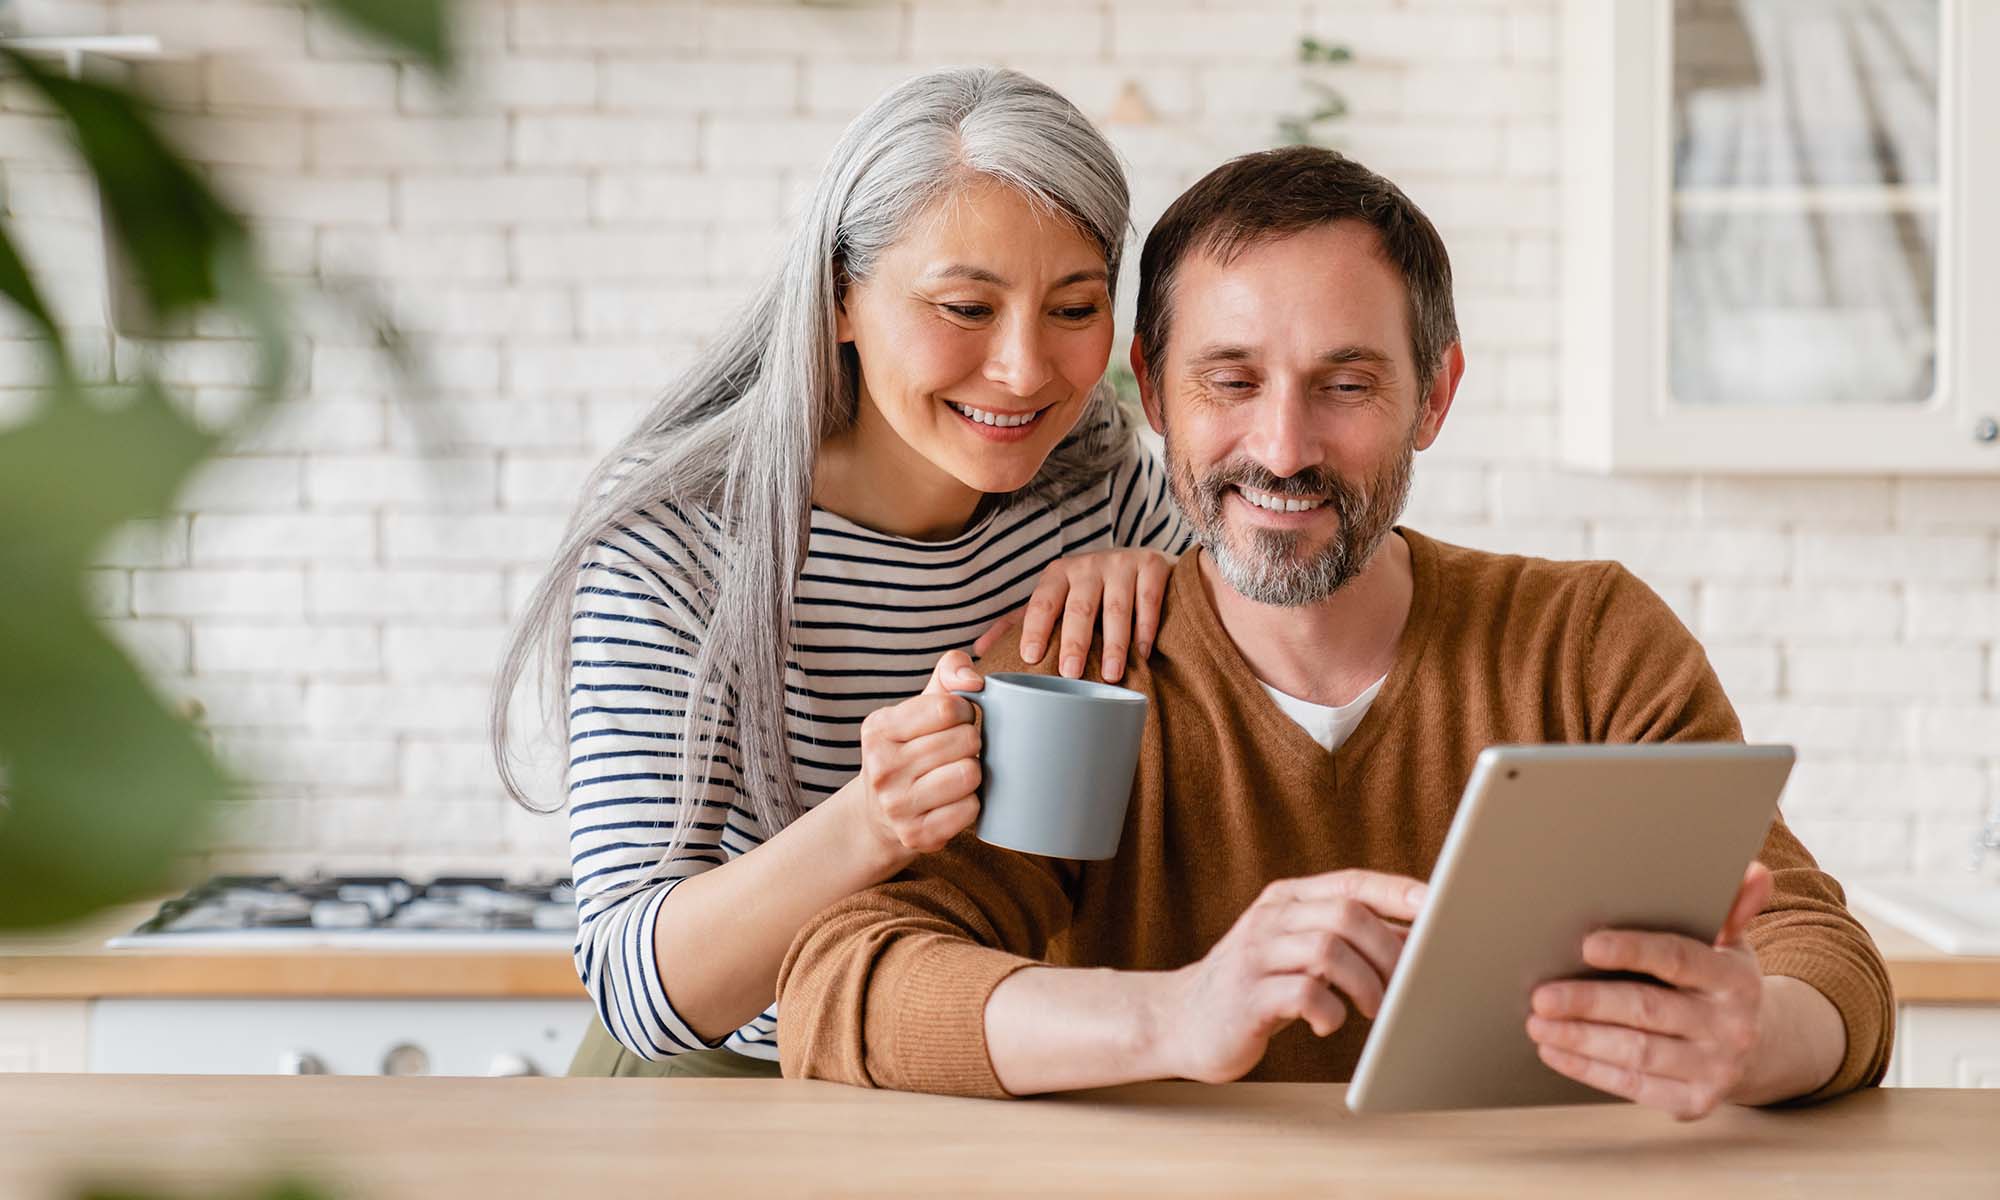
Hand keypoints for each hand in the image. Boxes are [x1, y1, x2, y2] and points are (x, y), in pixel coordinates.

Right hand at [850, 651, 984, 864]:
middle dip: (971, 743)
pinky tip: (953, 801)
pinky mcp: (917, 836)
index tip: (956, 721)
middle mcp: (881, 767)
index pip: (948, 707)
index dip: (965, 711)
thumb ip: (949, 673)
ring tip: (955, 774)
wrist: (879, 814)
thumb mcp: (918, 707)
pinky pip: (970, 810)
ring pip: (970, 774)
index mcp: (878, 728)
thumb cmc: (910, 750)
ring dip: (973, 773)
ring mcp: (896, 805)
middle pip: (965, 741)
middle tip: (956, 752)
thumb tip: (973, 679)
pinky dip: (971, 804)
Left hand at [972, 549, 1175, 682]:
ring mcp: (1122, 564)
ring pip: (1116, 608)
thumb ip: (1020, 623)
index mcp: (1059, 574)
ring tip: (1110, 674)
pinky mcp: (1153, 566)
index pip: (1042, 602)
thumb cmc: (1092, 591)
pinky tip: (1142, 653)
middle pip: (1080, 607)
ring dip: (1114, 643)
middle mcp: (1088, 565)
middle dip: (1075, 641)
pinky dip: (1145, 628)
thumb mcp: (1055, 600)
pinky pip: (1148, 600)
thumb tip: (979, 651)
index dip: (1034, 628)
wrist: (1144, 564)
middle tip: (1070, 673)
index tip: (1029, 657)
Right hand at [1150, 870, 1427, 1083]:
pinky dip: (1330, 1011)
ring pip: (1328, 950)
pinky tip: (1329, 1024)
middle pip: (1347, 915)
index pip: (1352, 882)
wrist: (1182, 1019)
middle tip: (1405, 985)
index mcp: (1287, 899)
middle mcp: (1270, 918)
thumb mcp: (1295, 948)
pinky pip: (1303, 994)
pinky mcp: (1247, 997)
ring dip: (1366, 984)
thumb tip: (1415, 936)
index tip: (1440, 905)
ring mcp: (1255, 954)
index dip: (1398, 892)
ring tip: (1373, 1009)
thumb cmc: (1257, 985)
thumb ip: (1344, 936)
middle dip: (1388, 951)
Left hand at [1526, 861, 1774, 1120]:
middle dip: (1588, 1003)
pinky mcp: (1694, 1100)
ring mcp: (1714, 1068)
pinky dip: (1588, 1069)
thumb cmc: (1721, 982)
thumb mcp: (1731, 944)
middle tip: (1541, 996)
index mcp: (1735, 979)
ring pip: (1636, 1052)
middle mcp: (1730, 1026)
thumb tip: (1752, 870)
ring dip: (1580, 1039)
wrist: (1759, 1047)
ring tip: (1537, 1023)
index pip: (1678, 959)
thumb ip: (1730, 908)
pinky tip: (1555, 1050)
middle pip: (1647, 1010)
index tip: (1587, 945)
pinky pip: (1633, 1084)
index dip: (1632, 951)